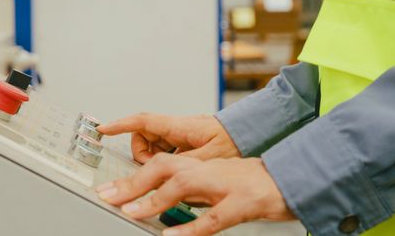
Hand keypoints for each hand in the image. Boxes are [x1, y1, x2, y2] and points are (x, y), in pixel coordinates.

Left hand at [96, 154, 294, 235]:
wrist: (288, 180)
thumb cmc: (249, 184)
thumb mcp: (212, 182)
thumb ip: (185, 189)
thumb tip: (153, 199)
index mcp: (199, 166)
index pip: (158, 165)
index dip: (130, 177)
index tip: (106, 191)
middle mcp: (207, 171)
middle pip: (164, 168)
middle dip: (133, 183)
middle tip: (107, 197)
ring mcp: (224, 186)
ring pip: (184, 185)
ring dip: (154, 198)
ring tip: (131, 212)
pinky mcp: (241, 203)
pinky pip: (213, 217)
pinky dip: (191, 227)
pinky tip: (172, 235)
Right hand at [97, 113, 238, 162]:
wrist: (250, 133)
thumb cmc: (234, 140)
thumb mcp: (209, 158)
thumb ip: (184, 165)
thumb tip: (166, 175)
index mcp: (179, 127)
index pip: (143, 122)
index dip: (120, 125)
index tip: (103, 129)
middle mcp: (176, 127)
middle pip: (143, 137)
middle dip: (142, 154)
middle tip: (156, 169)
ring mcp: (179, 134)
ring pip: (152, 146)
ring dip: (155, 159)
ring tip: (173, 170)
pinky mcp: (184, 141)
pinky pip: (164, 150)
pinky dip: (165, 160)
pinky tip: (179, 169)